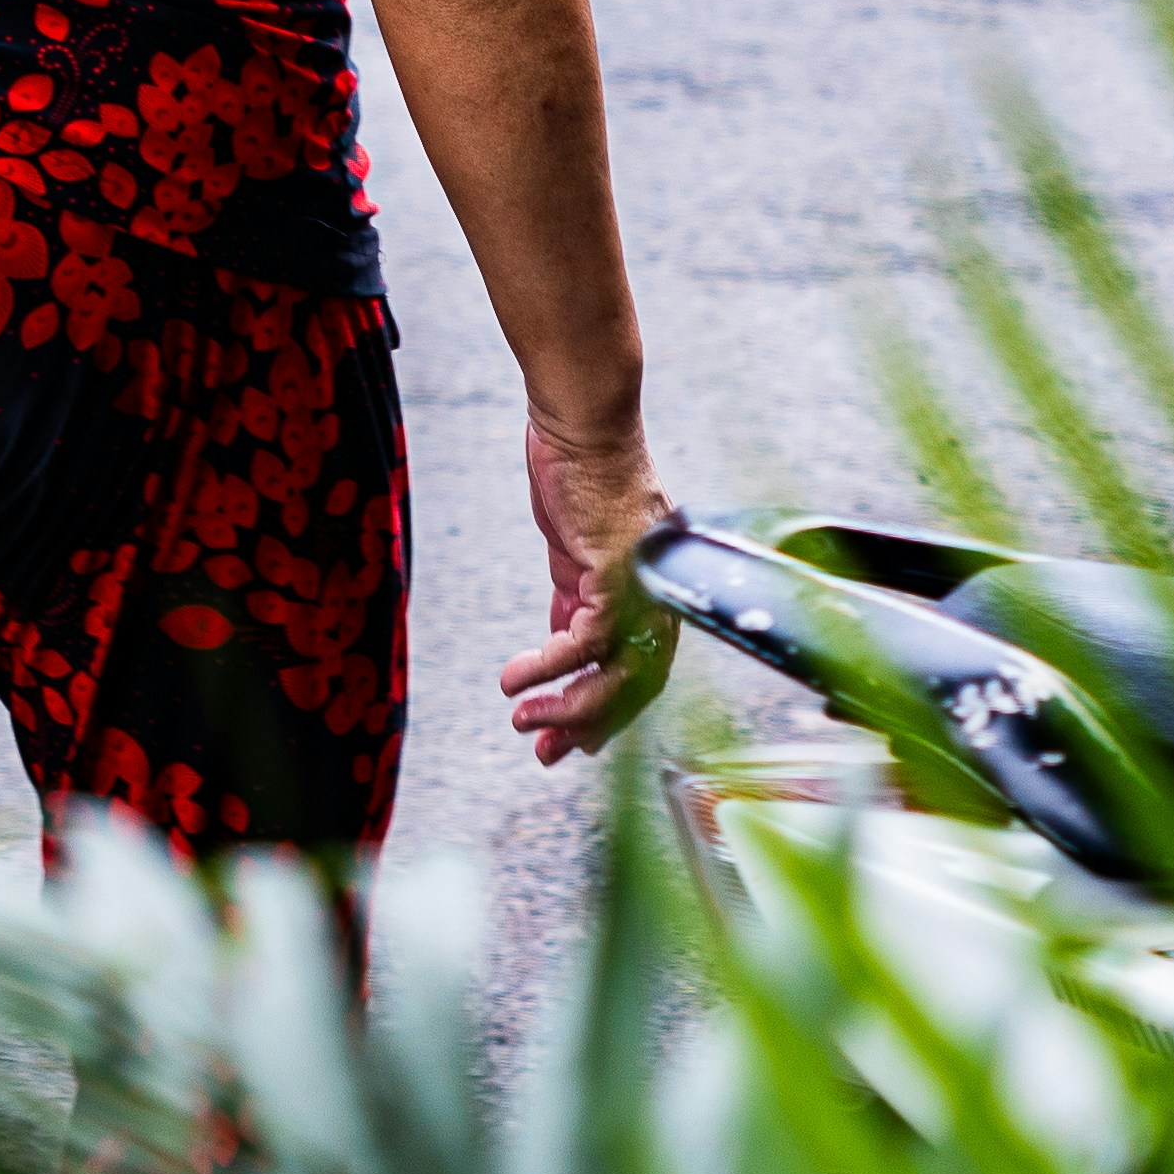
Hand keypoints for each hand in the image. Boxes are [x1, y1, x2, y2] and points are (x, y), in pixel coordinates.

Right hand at [498, 409, 674, 764]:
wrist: (582, 421)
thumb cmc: (578, 475)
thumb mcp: (576, 550)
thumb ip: (575, 597)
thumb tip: (560, 648)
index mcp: (652, 595)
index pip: (641, 673)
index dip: (607, 714)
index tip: (567, 740)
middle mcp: (658, 597)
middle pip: (635, 686)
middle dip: (588, 726)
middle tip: (545, 752)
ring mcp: (643, 586)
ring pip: (616, 674)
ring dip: (567, 708)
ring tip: (524, 723)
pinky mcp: (618, 571)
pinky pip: (584, 639)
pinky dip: (548, 666)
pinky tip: (515, 679)